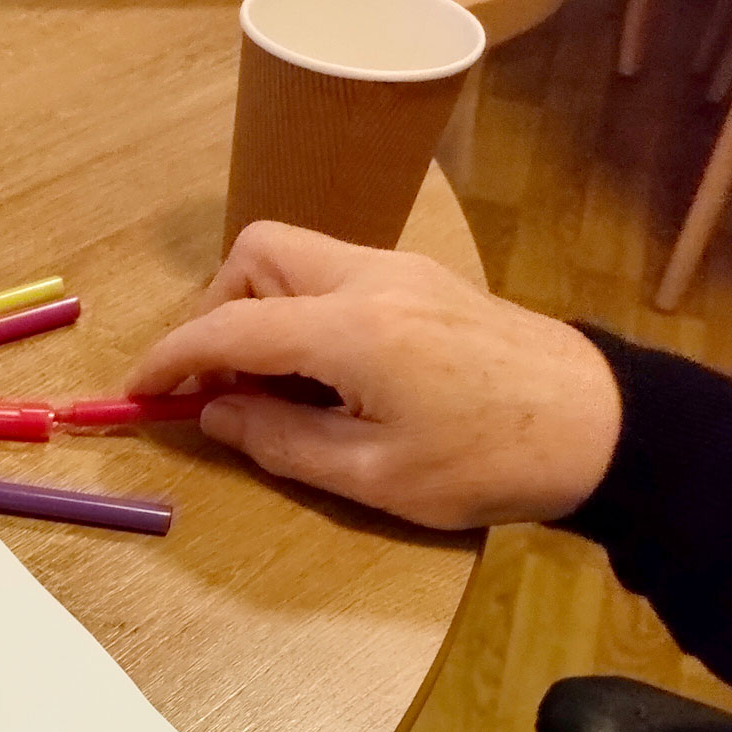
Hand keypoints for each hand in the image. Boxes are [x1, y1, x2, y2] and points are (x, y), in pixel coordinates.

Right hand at [127, 222, 622, 529]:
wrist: (597, 426)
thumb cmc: (486, 463)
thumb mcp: (371, 477)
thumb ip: (280, 442)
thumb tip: (214, 417)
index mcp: (351, 329)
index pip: (228, 328)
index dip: (169, 360)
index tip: (134, 393)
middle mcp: (370, 278)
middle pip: (256, 254)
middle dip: (215, 313)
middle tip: (214, 386)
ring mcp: (401, 270)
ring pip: (294, 255)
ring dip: (257, 307)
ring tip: (264, 385)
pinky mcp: (424, 281)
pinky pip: (334, 273)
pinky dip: (300, 309)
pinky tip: (315, 372)